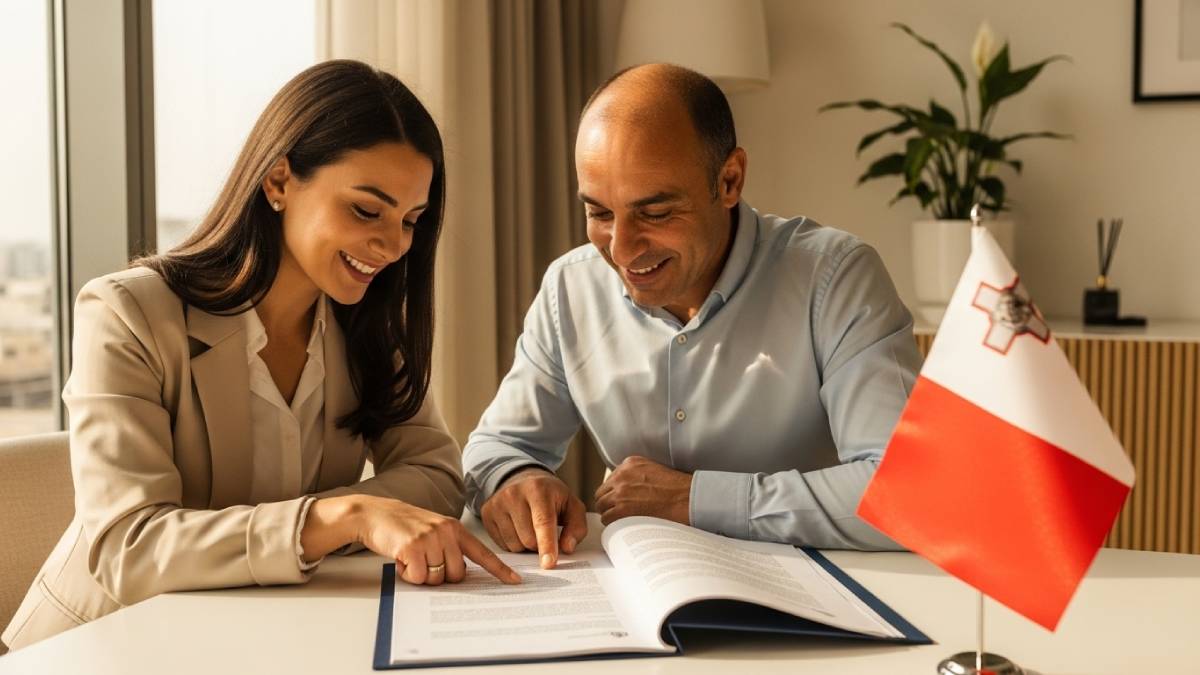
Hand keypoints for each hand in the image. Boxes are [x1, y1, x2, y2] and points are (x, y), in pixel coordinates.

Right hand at [304, 495, 519, 585]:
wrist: (375, 514)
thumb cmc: (404, 527)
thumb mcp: (433, 531)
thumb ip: (449, 547)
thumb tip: (460, 576)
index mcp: (455, 528)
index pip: (483, 553)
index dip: (500, 570)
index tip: (515, 581)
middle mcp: (446, 532)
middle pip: (457, 575)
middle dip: (440, 576)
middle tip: (423, 561)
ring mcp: (430, 539)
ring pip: (437, 579)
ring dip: (422, 575)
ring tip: (410, 557)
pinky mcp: (413, 547)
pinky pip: (418, 578)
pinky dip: (408, 575)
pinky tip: (400, 559)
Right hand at [480, 467, 586, 568]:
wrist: (523, 479)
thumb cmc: (550, 496)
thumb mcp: (572, 506)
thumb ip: (576, 527)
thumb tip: (566, 548)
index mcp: (538, 489)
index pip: (542, 522)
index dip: (547, 545)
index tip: (549, 564)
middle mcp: (514, 494)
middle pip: (528, 539)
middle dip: (539, 545)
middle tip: (544, 532)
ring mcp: (497, 503)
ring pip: (514, 545)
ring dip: (526, 546)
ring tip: (530, 527)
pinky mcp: (486, 513)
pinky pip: (502, 544)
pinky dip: (513, 543)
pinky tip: (517, 528)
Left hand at [594, 456, 691, 525]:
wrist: (686, 499)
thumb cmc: (676, 489)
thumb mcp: (653, 470)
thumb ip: (635, 475)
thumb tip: (626, 490)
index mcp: (629, 464)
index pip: (610, 480)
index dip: (613, 493)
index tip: (619, 501)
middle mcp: (622, 475)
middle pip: (601, 493)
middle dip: (608, 503)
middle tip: (617, 513)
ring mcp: (620, 492)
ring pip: (601, 506)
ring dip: (609, 514)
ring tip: (622, 521)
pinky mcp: (622, 508)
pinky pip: (606, 518)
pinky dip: (613, 524)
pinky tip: (624, 526)